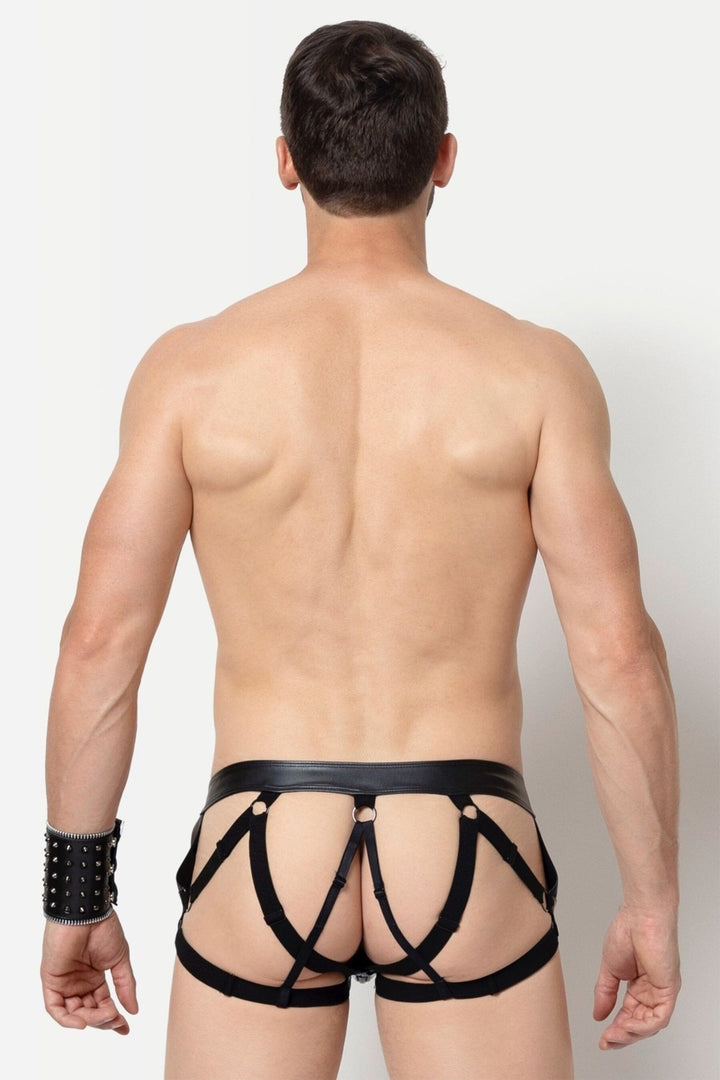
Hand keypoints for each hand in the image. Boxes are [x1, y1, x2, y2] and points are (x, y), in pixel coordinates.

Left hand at [40, 910, 138, 1033]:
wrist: (87, 913)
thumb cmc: (103, 929)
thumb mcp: (119, 960)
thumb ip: (125, 985)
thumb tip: (133, 1010)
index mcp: (95, 977)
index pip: (103, 1004)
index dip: (113, 1018)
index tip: (125, 1028)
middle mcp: (79, 982)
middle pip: (90, 1011)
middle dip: (104, 1019)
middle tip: (116, 1018)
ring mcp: (65, 983)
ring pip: (74, 1013)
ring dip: (91, 1018)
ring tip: (106, 1014)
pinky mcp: (51, 981)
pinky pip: (55, 1008)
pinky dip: (67, 1019)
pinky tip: (83, 1022)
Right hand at [593, 902, 680, 1049]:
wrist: (640, 915)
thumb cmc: (627, 931)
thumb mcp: (609, 969)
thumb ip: (604, 993)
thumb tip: (598, 1015)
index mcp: (640, 986)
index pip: (629, 1014)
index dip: (616, 1028)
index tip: (603, 1038)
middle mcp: (653, 991)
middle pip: (640, 1023)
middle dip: (622, 1036)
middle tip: (607, 1042)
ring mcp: (662, 991)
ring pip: (650, 1024)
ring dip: (631, 1033)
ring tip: (614, 1035)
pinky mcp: (669, 989)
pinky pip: (659, 1016)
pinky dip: (643, 1025)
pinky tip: (627, 1025)